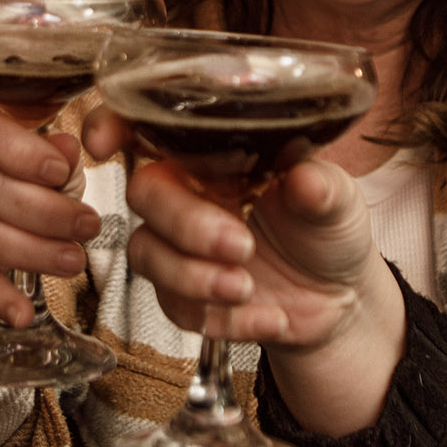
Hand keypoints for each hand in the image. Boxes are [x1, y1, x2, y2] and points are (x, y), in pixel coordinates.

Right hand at [0, 97, 98, 329]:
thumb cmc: (21, 177)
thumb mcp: (44, 159)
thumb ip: (57, 154)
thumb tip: (68, 149)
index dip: (22, 153)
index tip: (62, 172)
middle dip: (44, 211)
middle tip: (88, 226)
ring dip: (30, 251)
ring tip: (74, 260)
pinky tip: (22, 312)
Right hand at [89, 106, 378, 348]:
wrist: (342, 300)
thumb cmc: (328, 231)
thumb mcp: (338, 202)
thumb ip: (321, 189)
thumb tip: (304, 178)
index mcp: (216, 157)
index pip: (151, 127)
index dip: (115, 126)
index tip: (104, 144)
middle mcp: (189, 195)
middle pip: (145, 193)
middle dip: (186, 224)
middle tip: (240, 246)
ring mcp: (180, 248)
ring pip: (146, 254)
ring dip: (194, 277)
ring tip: (248, 288)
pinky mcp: (186, 298)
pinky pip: (176, 309)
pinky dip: (224, 319)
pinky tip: (271, 318)